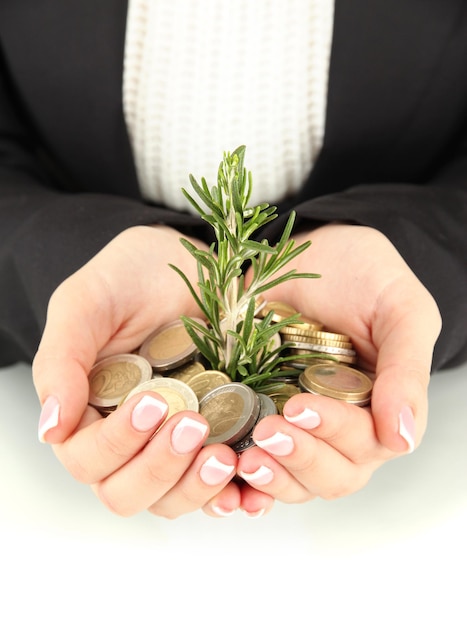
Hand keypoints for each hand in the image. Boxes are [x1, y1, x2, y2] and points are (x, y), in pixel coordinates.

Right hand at [32, 225, 239, 517]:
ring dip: (196, 487)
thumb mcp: (85, 304)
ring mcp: (171, 443)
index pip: (88, 459)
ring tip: (225, 455)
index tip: (152, 402)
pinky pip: (218, 486)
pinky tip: (249, 483)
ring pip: (171, 499)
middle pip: (128, 491)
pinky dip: (233, 493)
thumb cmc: (129, 276)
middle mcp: (128, 439)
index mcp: (87, 414)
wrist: (187, 262)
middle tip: (194, 425)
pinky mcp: (214, 438)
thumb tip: (50, 429)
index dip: (117, 442)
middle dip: (160, 467)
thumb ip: (61, 361)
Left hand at [236, 223, 440, 504]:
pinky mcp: (258, 415)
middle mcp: (341, 427)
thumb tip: (402, 438)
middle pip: (331, 474)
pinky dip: (241, 481)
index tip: (302, 405)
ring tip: (247, 457)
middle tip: (268, 430)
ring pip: (294, 479)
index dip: (337, 434)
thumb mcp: (399, 309)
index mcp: (381, 407)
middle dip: (301, 458)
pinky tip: (227, 472)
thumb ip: (406, 369)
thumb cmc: (361, 273)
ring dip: (273, 477)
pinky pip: (253, 464)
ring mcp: (299, 426)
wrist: (302, 250)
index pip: (369, 444)